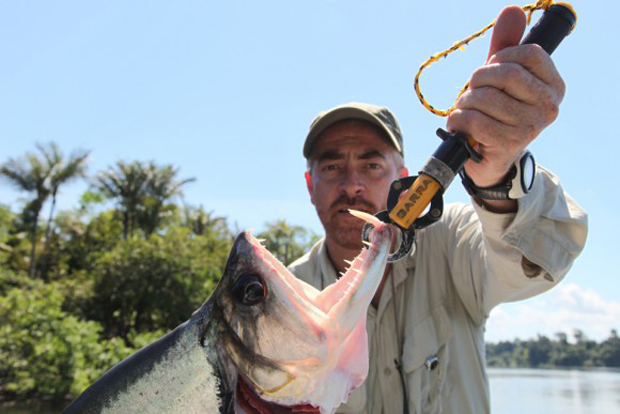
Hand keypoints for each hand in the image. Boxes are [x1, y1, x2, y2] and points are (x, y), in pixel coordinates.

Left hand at [446, 6, 564, 188]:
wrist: (490, 159)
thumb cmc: (497, 113)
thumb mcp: (502, 78)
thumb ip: (506, 46)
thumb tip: (511, 11)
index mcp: (553, 85)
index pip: (527, 53)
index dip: (500, 57)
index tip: (491, 70)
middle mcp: (548, 105)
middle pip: (505, 73)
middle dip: (478, 79)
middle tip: (471, 90)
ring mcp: (530, 125)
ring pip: (485, 97)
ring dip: (464, 102)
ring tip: (465, 111)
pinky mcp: (508, 142)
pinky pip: (474, 120)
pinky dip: (458, 120)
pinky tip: (459, 125)